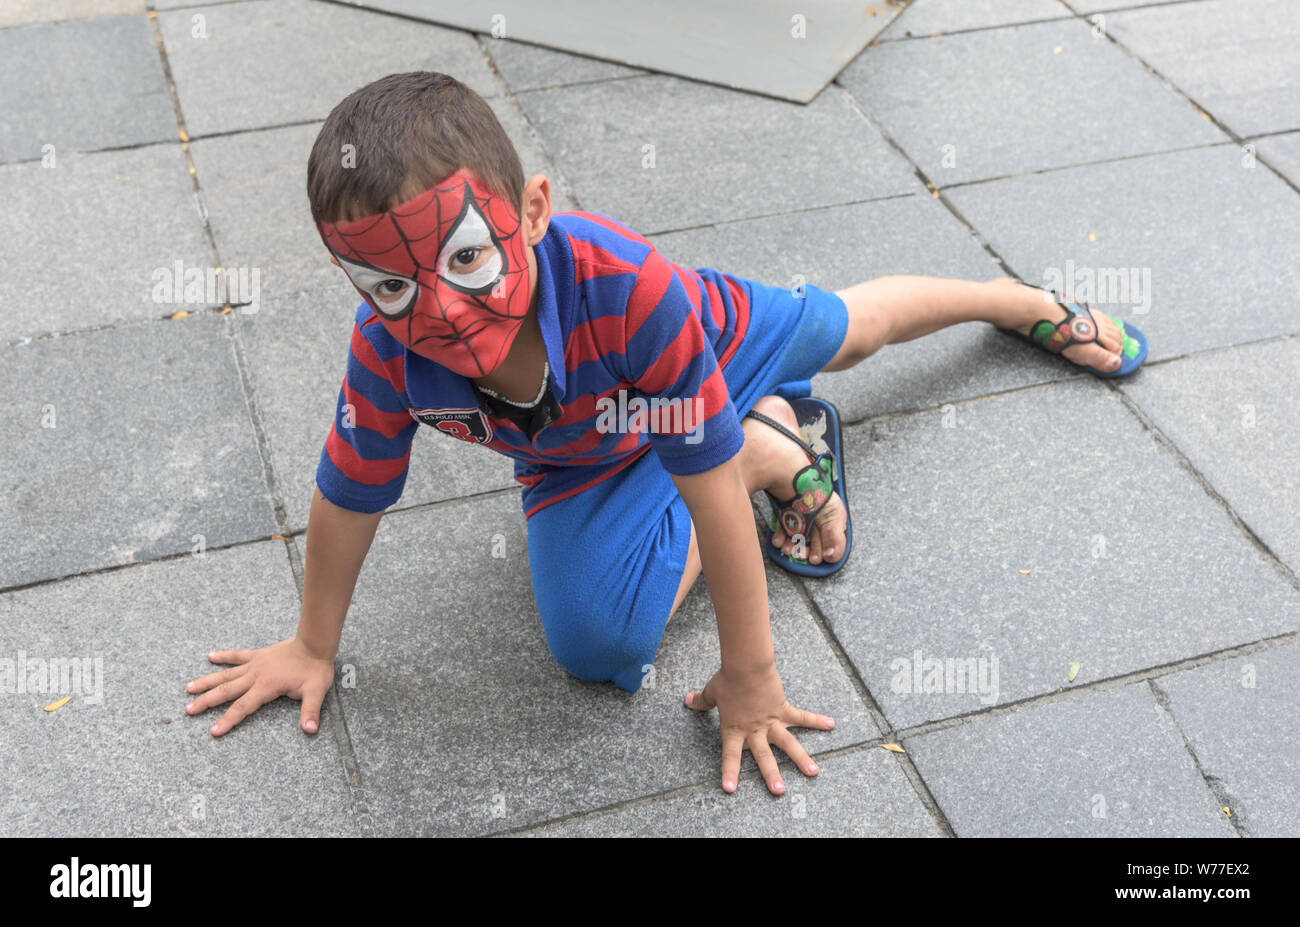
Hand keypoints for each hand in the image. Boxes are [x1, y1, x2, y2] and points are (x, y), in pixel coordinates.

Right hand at [184, 637, 335, 735]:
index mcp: (266, 686)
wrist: (314, 643)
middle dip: (206, 702)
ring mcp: (255, 664)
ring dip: (207, 681)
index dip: (228, 720)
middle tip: (188, 710)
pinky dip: (224, 655)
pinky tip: (210, 656)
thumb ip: (310, 711)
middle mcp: (256, 675)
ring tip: (189, 688)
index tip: (213, 731)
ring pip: (226, 674)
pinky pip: (237, 655)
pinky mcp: (258, 654)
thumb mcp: (316, 691)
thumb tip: (310, 730)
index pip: (243, 707)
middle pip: (226, 691)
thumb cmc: (315, 669)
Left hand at [685, 662, 833, 794]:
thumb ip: (701, 701)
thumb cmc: (727, 678)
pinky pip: (801, 717)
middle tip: (779, 792)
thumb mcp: (711, 691)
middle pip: (763, 756)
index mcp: (734, 729)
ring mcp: (770, 721)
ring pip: (787, 744)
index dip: (729, 772)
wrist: (745, 665)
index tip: (730, 790)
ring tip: (813, 772)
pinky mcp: (782, 708)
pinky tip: (831, 725)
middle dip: (771, 775)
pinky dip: (816, 721)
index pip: (730, 755)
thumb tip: (688, 700)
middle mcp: (754, 729)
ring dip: (800, 758)